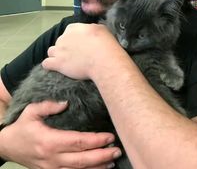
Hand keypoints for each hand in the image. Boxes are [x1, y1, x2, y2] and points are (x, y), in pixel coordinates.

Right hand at [0, 100, 120, 168]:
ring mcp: (52, 168)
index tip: (110, 136)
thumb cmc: (22, 127)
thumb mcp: (31, 111)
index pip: (78, 142)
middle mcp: (53, 158)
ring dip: (98, 167)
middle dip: (102, 155)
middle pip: (82, 159)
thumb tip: (66, 103)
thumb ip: (49, 105)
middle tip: (117, 150)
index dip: (96, 140)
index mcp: (50, 141)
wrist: (8, 146)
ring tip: (113, 161)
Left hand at [42, 23, 127, 79]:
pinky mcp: (57, 63)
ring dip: (56, 56)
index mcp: (74, 28)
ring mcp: (59, 50)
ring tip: (66, 62)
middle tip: (76, 55)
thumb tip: (90, 30)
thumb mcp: (101, 29)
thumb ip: (91, 28)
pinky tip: (56, 68)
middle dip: (66, 48)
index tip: (80, 44)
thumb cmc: (105, 44)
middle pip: (60, 42)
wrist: (103, 60)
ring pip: (51, 51)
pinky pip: (46, 63)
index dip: (74, 38)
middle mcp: (64, 37)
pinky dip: (50, 66)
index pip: (69, 31)